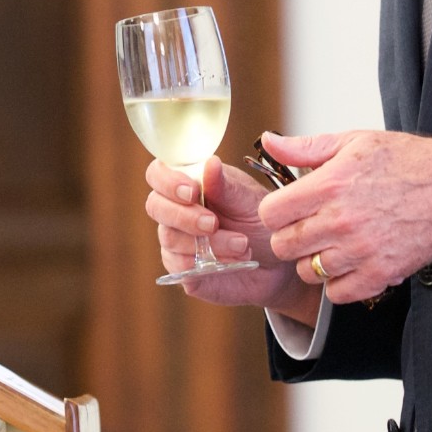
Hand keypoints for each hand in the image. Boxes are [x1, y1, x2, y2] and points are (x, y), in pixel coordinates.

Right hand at [141, 158, 313, 314]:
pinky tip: (234, 261)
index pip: (158, 174)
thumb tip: (210, 162)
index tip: (193, 192)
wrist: (277, 263)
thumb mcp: (250, 201)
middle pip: (155, 206)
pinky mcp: (182, 269)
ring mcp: (176, 240)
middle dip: (184, 215)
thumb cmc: (260, 222)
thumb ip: (226, 186)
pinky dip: (209, 263)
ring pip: (170, 238)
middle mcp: (176, 210)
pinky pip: (180, 266)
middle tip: (213, 223)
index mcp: (189, 183)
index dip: (167, 181)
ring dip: (209, 242)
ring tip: (242, 244)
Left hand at [256, 130, 431, 304]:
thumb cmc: (408, 163)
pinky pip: (336, 293)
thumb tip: (269, 141)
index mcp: (328, 186)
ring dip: (314, 260)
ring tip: (333, 244)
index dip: (276, 212)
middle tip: (309, 228)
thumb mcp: (354, 141)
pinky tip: (349, 263)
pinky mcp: (380, 273)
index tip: (290, 209)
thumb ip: (305, 147)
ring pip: (307, 271)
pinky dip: (338, 282)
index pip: (270, 214)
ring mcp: (359, 251)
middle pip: (283, 246)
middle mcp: (340, 221)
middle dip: (291, 237)